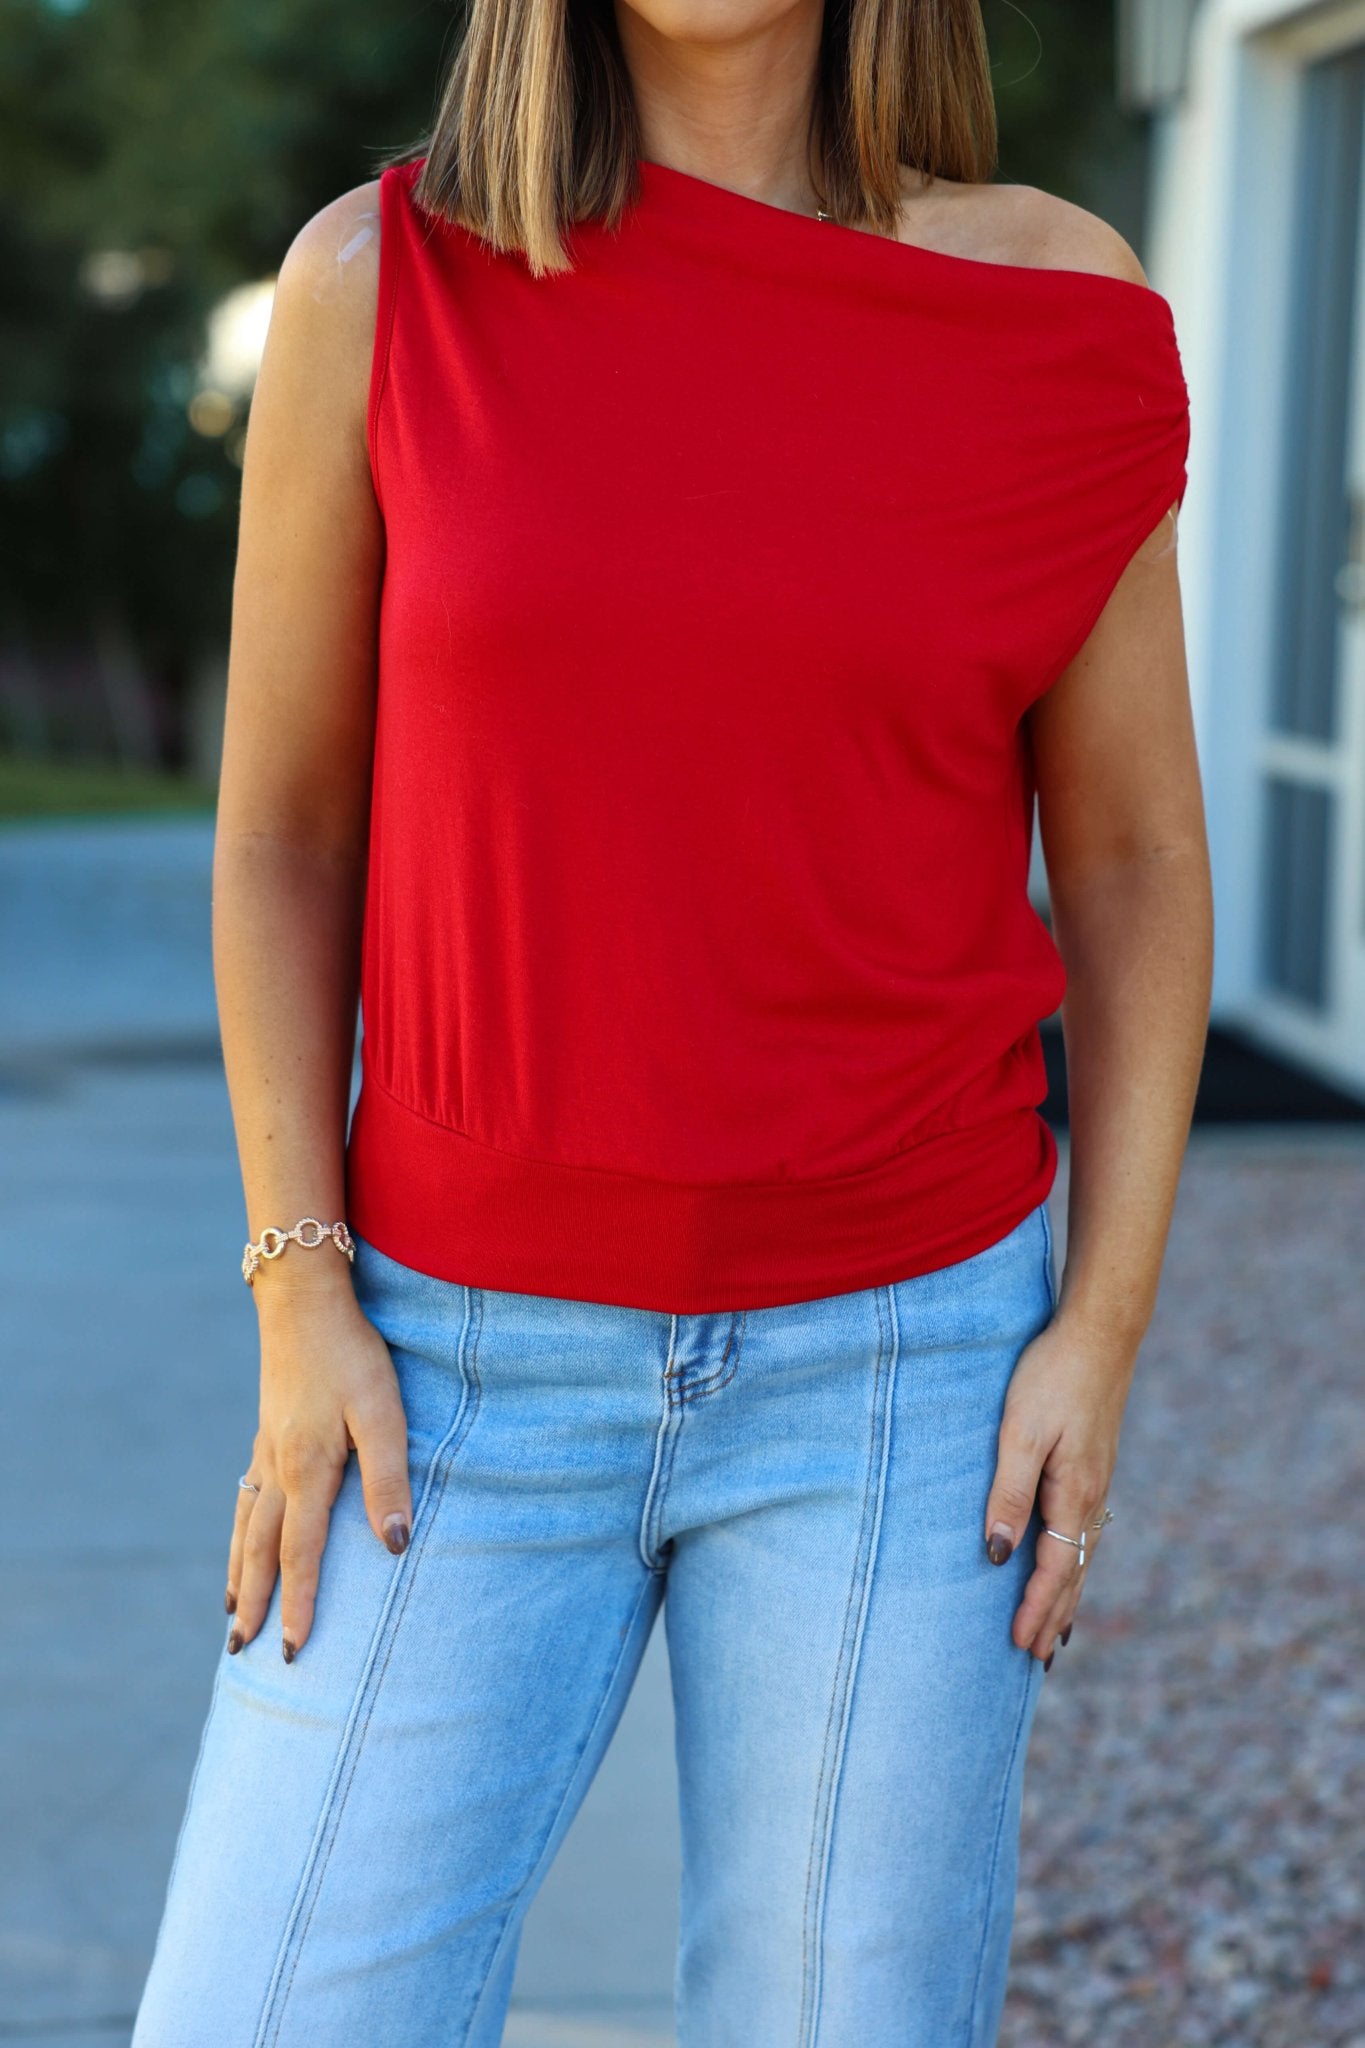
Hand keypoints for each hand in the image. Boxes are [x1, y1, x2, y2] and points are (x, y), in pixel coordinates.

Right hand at [225, 1273, 412, 1660]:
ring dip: (239, 1572)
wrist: (303, 1300)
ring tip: (229, 1611)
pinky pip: (245, 1498)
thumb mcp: (383, 1412)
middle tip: (240, 1651)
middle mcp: (277, 1468)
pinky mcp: (266, 1431)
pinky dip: (238, 1531)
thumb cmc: (352, 1354)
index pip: (301, 1554)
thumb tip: (394, 1545)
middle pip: (261, 1551)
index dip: (298, 1604)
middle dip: (253, 1603)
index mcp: (307, 1470)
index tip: (292, 1650)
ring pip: (245, 1526)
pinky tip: (242, 1538)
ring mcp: (266, 1450)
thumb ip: (389, 1477)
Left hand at [982, 1311, 1133, 1665]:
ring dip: (1067, 1595)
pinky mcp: (1092, 1466)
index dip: (1036, 1609)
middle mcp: (1092, 1496)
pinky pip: (1084, 1531)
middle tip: (1035, 1661)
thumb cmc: (1052, 1376)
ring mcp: (1096, 1482)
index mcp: (1075, 1494)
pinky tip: (1068, 1564)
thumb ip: (1009, 1494)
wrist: (1099, 1332)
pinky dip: (1075, 1562)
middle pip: (1074, 1572)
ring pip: (1082, 1554)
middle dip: (1054, 1616)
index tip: (1020, 1647)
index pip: (1055, 1569)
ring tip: (1053, 1633)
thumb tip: (1000, 1555)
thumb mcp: (1021, 1433)